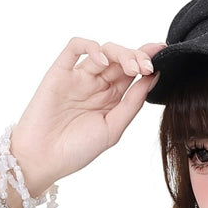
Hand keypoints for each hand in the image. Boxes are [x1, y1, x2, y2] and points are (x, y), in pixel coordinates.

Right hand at [10, 37, 169, 189]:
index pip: (133, 72)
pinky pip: (74, 48)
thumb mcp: (113, 129)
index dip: (148, 60)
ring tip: (131, 67)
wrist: (43, 159)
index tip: (164, 55)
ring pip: (102, 51)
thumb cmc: (76, 150)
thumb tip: (153, 78)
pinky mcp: (59, 71)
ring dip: (120, 53)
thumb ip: (132, 103)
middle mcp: (96, 84)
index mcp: (111, 98)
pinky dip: (90, 48)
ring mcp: (78, 76)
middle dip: (137, 57)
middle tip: (147, 66)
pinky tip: (101, 60)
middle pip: (121, 59)